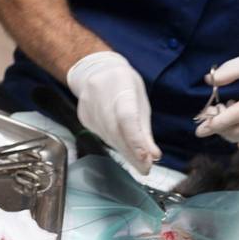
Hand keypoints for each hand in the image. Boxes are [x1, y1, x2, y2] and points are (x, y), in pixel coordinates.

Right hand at [67, 52, 160, 173]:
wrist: (95, 71)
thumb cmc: (123, 85)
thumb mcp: (140, 100)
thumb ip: (145, 130)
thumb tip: (154, 156)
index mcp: (120, 86)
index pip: (127, 118)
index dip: (136, 140)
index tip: (147, 159)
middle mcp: (100, 96)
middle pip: (116, 132)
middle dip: (133, 154)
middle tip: (145, 169)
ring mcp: (89, 107)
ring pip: (108, 138)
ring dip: (125, 153)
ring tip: (139, 163)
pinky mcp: (84, 118)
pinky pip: (102, 136)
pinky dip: (115, 145)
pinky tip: (124, 148)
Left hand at [195, 51, 238, 141]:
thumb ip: (231, 69)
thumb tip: (210, 80)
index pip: (234, 117)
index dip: (215, 123)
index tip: (199, 129)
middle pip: (232, 131)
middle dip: (215, 125)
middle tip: (209, 111)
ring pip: (237, 136)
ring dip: (224, 126)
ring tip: (224, 107)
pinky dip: (234, 127)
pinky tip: (235, 111)